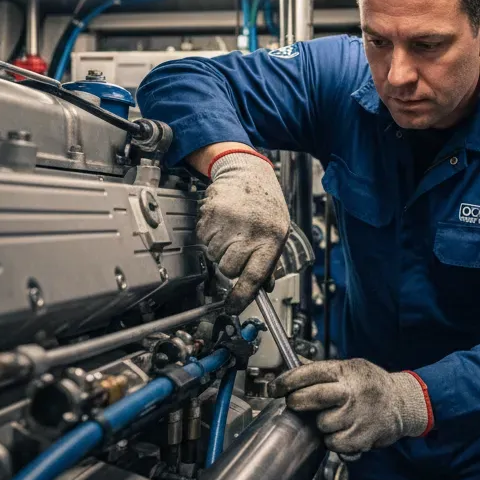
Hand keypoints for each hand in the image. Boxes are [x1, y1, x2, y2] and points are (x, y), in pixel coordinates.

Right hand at [196, 150, 289, 311]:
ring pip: (213, 255)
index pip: (255, 276)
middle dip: (230, 265)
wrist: (248, 172)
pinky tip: (221, 223)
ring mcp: (229, 222)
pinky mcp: (210, 213)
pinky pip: (203, 239)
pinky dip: (209, 235)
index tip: (232, 307)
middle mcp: (250, 230)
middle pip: (229, 269)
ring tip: (231, 231)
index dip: (242, 296)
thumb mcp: (277, 232)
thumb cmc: (265, 204)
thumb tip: (265, 288)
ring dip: (219, 249)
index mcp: (271, 239)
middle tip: (237, 249)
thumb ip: (270, 261)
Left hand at [272, 359, 429, 454]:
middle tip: (295, 403)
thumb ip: (326, 371)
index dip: (287, 381)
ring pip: (322, 423)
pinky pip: (334, 443)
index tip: (275, 387)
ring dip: (323, 423)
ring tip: (334, 417)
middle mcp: (350, 391)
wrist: (403, 402)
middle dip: (297, 402)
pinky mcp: (361, 436)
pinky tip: (343, 431)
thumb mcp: (352, 367)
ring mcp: (356, 414)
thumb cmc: (374, 385)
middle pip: (310, 397)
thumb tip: (295, 370)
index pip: (309, 372)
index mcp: (346, 371)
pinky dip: (334, 440)